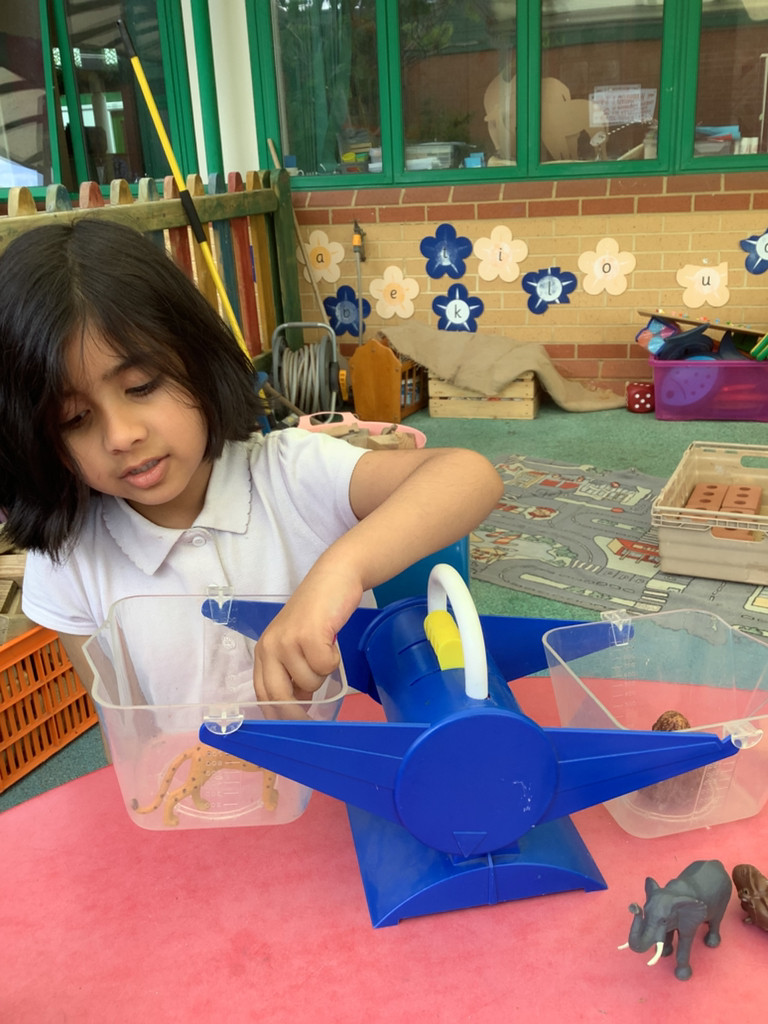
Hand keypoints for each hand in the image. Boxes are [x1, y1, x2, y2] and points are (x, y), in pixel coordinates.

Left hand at [252, 563, 362, 707]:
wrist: (334, 579)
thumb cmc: (318, 613)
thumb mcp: (296, 644)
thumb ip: (291, 671)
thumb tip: (297, 707)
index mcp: (264, 651)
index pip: (262, 692)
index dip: (276, 713)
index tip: (291, 727)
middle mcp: (270, 647)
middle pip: (279, 695)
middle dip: (296, 712)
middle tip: (312, 718)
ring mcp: (288, 641)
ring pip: (309, 682)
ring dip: (323, 673)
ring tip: (325, 649)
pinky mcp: (308, 636)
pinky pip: (325, 667)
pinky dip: (334, 660)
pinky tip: (331, 641)